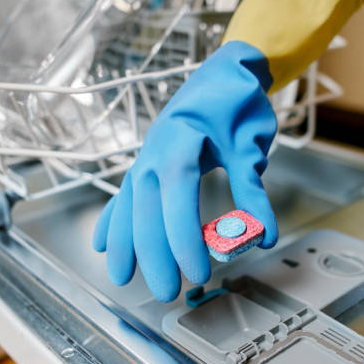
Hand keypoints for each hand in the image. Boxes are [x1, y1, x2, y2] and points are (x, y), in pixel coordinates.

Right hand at [92, 41, 277, 301]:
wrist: (221, 72)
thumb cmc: (236, 103)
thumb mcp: (250, 144)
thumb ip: (252, 189)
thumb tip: (262, 235)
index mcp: (181, 142)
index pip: (178, 196)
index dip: (183, 237)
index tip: (196, 272)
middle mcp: (154, 152)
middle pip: (147, 208)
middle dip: (154, 253)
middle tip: (166, 291)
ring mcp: (145, 157)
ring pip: (129, 206)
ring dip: (125, 243)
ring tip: (121, 278)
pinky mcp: (145, 163)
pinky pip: (123, 195)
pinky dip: (113, 220)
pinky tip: (102, 243)